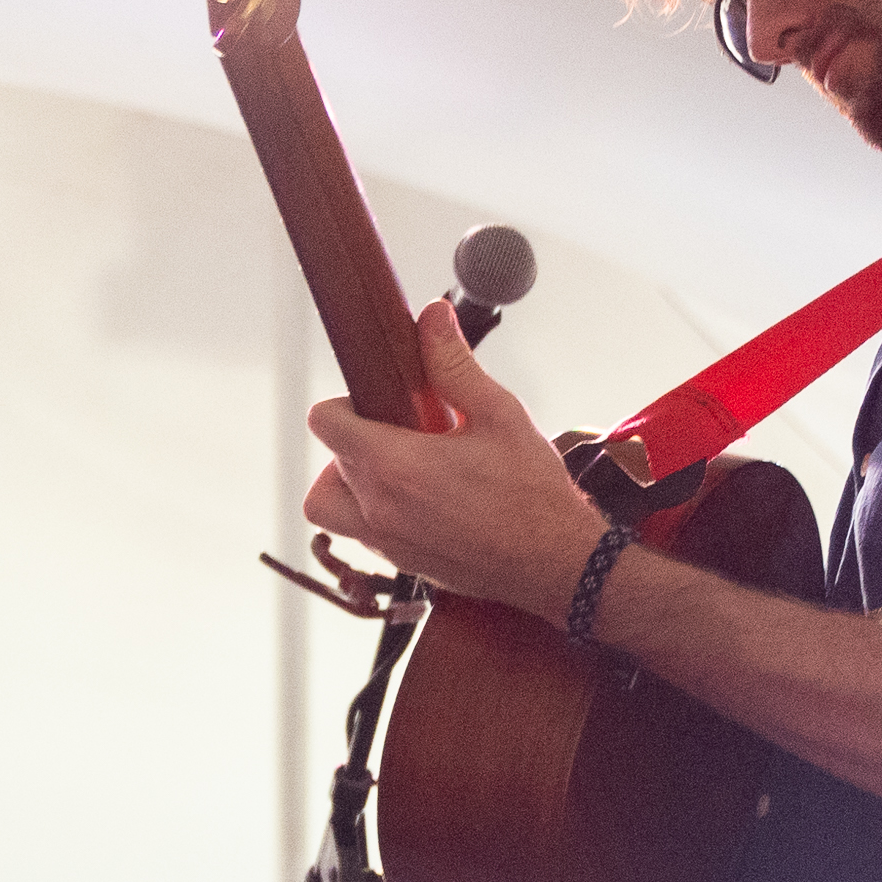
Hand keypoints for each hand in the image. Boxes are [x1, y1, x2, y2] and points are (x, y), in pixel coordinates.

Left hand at [299, 305, 597, 618]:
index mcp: (395, 466)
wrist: (556, 564)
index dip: (345, 403)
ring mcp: (385, 542)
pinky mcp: (399, 563)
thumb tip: (432, 318)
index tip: (380, 401)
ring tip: (395, 468)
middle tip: (403, 431)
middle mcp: (379, 509)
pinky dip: (372, 511)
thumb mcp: (498, 414)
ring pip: (329, 505)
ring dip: (349, 481)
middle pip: (329, 459)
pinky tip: (419, 497)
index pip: (324, 422)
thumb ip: (454, 365)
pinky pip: (360, 533)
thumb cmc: (533, 495)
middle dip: (358, 438)